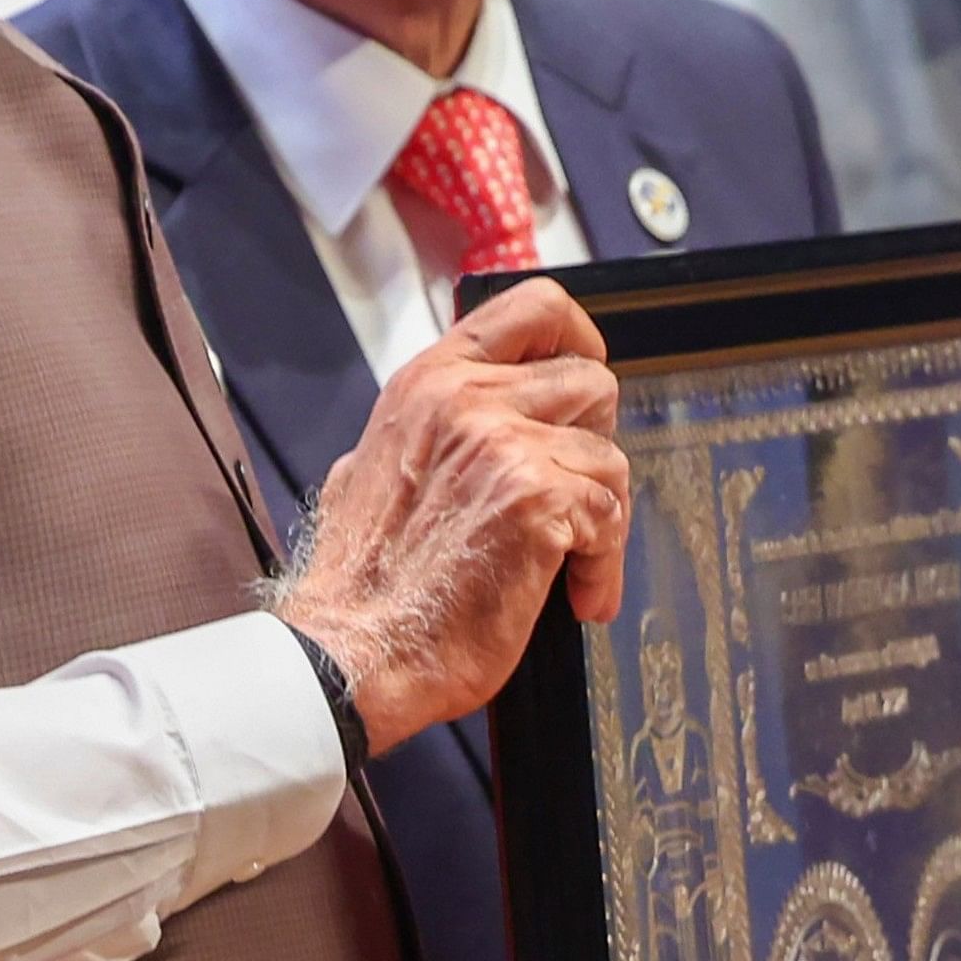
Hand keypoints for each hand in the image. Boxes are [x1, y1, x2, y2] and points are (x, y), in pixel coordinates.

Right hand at [276, 278, 631, 753]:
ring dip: (599, 516)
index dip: (577, 338)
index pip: (533, 308)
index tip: (583, 377)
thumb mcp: (370, 468)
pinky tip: (575, 596)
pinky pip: (610, 517)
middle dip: (592, 444)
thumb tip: (459, 427)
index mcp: (430, 383)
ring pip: (608, 454)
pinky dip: (601, 565)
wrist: (349, 651)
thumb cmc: (361, 583)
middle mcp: (468, 400)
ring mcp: (505, 444)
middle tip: (573, 497)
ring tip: (569, 564)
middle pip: (589, 381)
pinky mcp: (537, 500)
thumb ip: (425, 432)